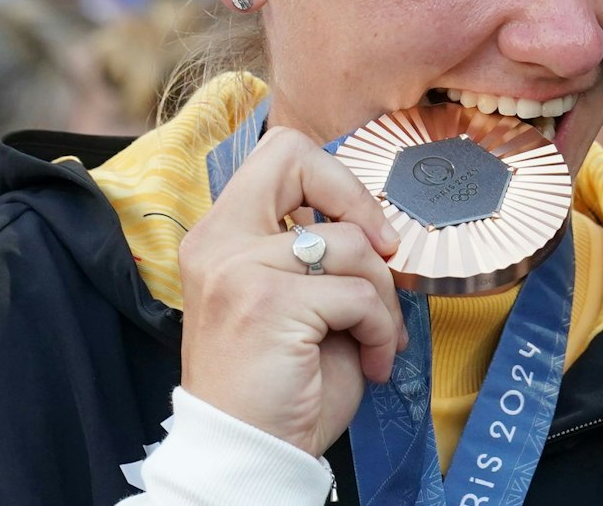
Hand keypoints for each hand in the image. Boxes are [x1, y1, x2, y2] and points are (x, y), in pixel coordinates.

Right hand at [178, 127, 405, 455]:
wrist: (249, 449)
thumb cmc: (279, 380)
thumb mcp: (296, 297)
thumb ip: (318, 249)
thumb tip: (378, 223)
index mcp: (221, 234)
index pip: (279, 153)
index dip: (335, 179)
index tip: (363, 228)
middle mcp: (219, 242)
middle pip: (296, 156)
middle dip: (358, 198)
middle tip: (383, 250)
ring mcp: (239, 270)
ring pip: (350, 243)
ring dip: (383, 295)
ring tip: (377, 337)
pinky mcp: (268, 303)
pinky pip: (359, 293)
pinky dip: (381, 330)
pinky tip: (371, 360)